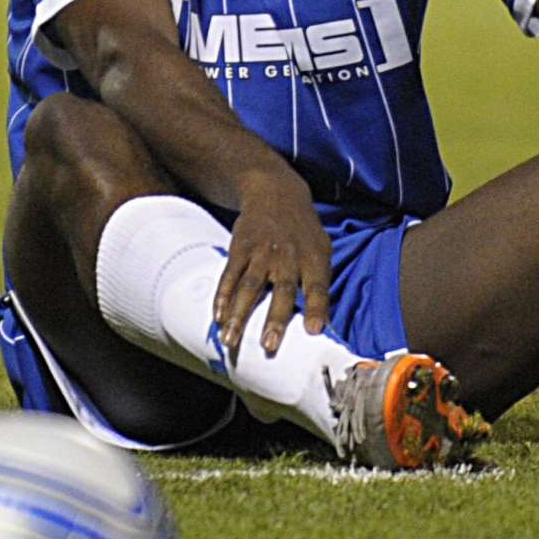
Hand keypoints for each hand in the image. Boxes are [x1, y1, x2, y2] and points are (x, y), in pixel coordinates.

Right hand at [212, 177, 331, 354]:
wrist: (276, 193)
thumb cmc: (303, 234)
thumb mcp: (320, 252)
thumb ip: (320, 287)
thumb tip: (321, 328)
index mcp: (313, 258)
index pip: (318, 286)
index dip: (317, 307)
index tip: (314, 330)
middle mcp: (288, 256)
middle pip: (282, 289)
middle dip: (275, 318)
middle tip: (269, 345)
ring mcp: (262, 251)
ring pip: (250, 286)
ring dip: (239, 314)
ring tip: (230, 340)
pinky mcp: (240, 248)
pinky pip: (230, 274)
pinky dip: (222, 296)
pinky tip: (217, 316)